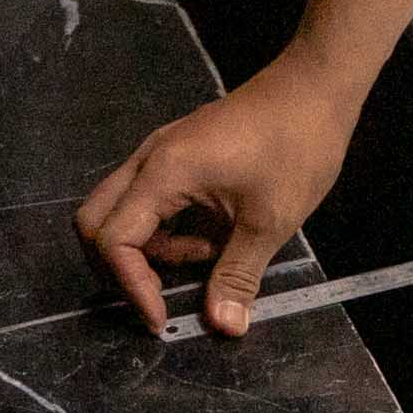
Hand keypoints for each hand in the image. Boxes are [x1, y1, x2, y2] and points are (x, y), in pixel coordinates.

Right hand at [75, 54, 363, 334]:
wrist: (316, 85)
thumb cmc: (296, 145)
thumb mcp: (270, 220)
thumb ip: (238, 275)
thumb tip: (224, 327)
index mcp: (163, 173)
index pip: (113, 239)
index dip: (131, 286)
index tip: (162, 319)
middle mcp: (149, 160)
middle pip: (96, 221)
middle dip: (119, 268)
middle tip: (160, 296)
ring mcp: (161, 152)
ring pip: (120, 210)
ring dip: (149, 248)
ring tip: (207, 255)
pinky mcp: (178, 153)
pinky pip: (147, 199)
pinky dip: (164, 229)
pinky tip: (210, 238)